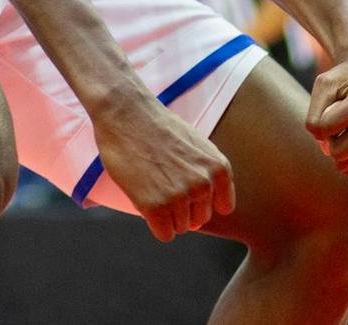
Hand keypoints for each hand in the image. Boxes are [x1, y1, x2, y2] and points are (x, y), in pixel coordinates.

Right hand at [92, 95, 234, 242]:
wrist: (126, 114)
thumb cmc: (158, 128)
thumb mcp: (198, 145)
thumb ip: (209, 173)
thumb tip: (215, 207)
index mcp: (218, 168)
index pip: (221, 207)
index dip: (200, 199)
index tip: (184, 185)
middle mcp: (203, 185)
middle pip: (198, 219)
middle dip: (182, 208)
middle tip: (162, 182)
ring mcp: (179, 196)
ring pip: (180, 228)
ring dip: (166, 214)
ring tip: (152, 186)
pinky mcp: (155, 207)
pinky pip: (164, 234)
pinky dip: (154, 224)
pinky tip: (145, 200)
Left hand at [306, 47, 347, 174]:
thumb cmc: (344, 80)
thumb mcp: (323, 85)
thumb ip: (314, 117)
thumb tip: (328, 152)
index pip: (325, 128)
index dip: (316, 123)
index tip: (325, 110)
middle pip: (339, 152)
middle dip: (328, 141)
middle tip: (334, 122)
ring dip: (340, 147)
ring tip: (347, 126)